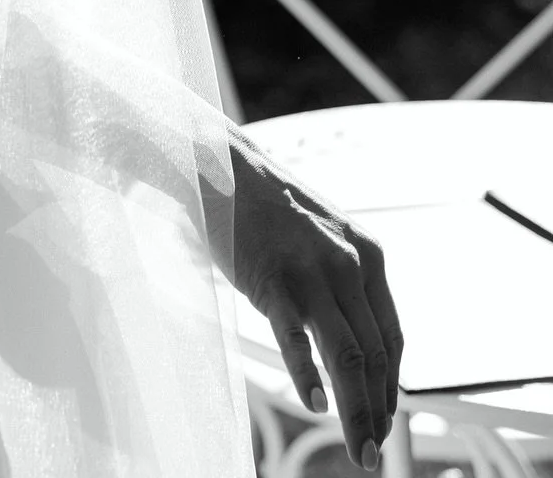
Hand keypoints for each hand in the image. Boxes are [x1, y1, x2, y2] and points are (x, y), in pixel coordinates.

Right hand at [225, 128, 403, 469]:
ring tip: (357, 446)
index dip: (392, 387)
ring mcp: (312, 273)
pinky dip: (308, 377)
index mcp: (368, 255)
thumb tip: (359, 343)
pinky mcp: (274, 281)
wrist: (224, 168)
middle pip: (376, 356)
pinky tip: (315, 404)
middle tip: (373, 452)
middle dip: (378, 412)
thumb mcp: (327, 238)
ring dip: (355, 410)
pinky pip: (298, 340)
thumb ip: (347, 282)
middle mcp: (349, 264)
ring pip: (349, 356)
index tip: (385, 419)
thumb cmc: (270, 209)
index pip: (393, 338)